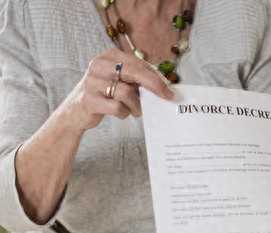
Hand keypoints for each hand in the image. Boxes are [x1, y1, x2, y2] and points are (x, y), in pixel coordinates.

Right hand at [60, 48, 174, 131]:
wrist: (76, 111)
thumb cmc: (106, 95)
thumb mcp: (121, 82)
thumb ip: (138, 80)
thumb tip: (165, 86)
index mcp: (109, 57)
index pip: (138, 63)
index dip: (156, 76)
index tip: (169, 89)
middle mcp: (99, 65)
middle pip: (134, 72)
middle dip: (154, 85)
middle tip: (167, 97)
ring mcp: (92, 82)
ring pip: (126, 92)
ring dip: (136, 105)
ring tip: (135, 110)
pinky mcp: (89, 100)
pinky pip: (117, 107)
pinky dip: (124, 113)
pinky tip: (121, 113)